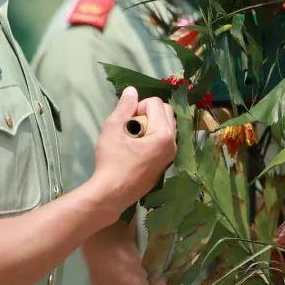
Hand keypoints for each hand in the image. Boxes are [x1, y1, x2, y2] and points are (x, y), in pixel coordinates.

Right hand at [91, 87, 176, 217]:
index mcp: (164, 133)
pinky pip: (163, 141)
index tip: (126, 120)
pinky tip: (136, 149)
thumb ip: (124, 107)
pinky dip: (152, 137)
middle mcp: (173, 143)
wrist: (111, 194)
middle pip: (166, 112)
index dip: (138, 106)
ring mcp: (170, 156)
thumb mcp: (113, 128)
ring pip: (166, 126)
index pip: (156, 103)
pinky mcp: (164, 165)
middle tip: (130, 126)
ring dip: (150, 124)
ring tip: (132, 137)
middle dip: (148, 112)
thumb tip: (132, 90)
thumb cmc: (112, 160)